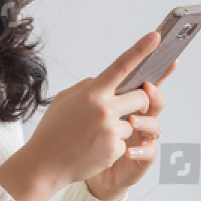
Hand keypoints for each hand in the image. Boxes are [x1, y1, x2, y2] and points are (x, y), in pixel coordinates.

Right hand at [0, 32, 159, 200]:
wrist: (44, 164)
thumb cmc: (53, 131)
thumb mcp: (64, 100)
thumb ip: (88, 87)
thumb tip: (106, 81)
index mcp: (91, 92)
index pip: (121, 65)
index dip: (141, 49)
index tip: (156, 36)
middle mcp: (104, 109)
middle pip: (141, 96)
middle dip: (139, 102)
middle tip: (125, 108)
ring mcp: (111, 130)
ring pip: (135, 122)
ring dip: (122, 127)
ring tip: (95, 135)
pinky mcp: (115, 149)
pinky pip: (126, 142)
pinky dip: (114, 146)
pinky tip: (95, 149)